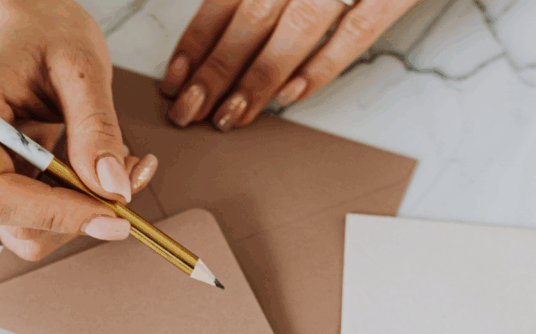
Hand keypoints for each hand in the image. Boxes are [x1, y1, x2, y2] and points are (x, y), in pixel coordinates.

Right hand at [0, 0, 157, 260]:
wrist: (22, 24)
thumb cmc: (43, 32)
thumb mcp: (81, 68)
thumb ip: (97, 129)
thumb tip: (114, 188)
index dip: (56, 214)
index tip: (114, 214)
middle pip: (12, 223)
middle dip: (78, 213)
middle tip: (133, 175)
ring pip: (27, 230)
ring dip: (80, 211)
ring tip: (120, 164)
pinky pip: (31, 218)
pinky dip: (72, 206)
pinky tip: (96, 171)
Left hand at [161, 0, 419, 130]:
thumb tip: (219, 26)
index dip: (197, 40)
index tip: (175, 78)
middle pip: (252, 17)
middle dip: (216, 70)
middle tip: (189, 111)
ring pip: (296, 28)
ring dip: (259, 78)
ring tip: (231, 115)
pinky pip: (359, 29)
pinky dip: (324, 64)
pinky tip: (292, 96)